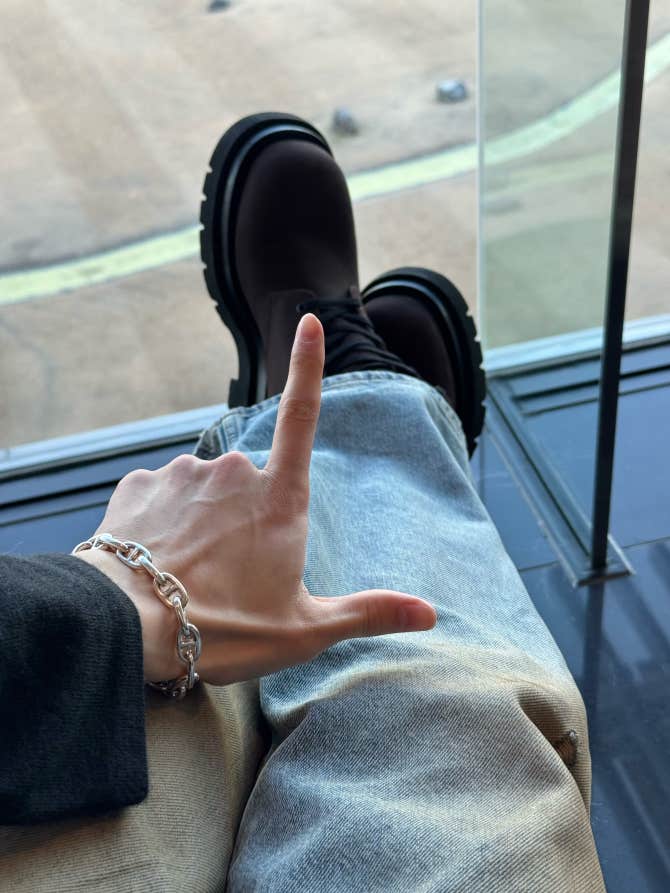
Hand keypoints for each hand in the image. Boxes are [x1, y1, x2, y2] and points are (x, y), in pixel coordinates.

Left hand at [77, 313, 436, 684]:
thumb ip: (368, 612)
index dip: (308, 366)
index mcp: (280, 498)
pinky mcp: (140, 484)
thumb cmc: (223, 629)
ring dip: (202, 521)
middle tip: (230, 576)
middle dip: (244, 519)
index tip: (309, 320)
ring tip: (191, 574)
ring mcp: (184, 472)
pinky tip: (157, 558)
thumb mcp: (304, 629)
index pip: (303, 415)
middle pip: (250, 483)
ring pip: (204, 490)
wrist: (128, 627)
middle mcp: (233, 471)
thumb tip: (430, 614)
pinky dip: (163, 523)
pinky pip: (161, 496)